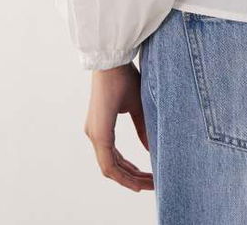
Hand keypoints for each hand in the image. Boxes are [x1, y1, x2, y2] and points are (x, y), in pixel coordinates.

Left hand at [83, 61, 153, 191]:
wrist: (113, 61)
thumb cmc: (124, 78)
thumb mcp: (137, 106)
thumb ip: (142, 128)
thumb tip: (150, 149)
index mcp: (102, 129)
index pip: (115, 159)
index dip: (130, 172)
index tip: (147, 177)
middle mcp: (95, 135)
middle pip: (113, 168)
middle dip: (133, 179)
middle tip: (152, 185)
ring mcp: (95, 135)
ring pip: (110, 169)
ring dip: (130, 180)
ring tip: (149, 185)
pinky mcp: (99, 134)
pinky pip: (109, 164)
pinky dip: (123, 175)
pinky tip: (137, 181)